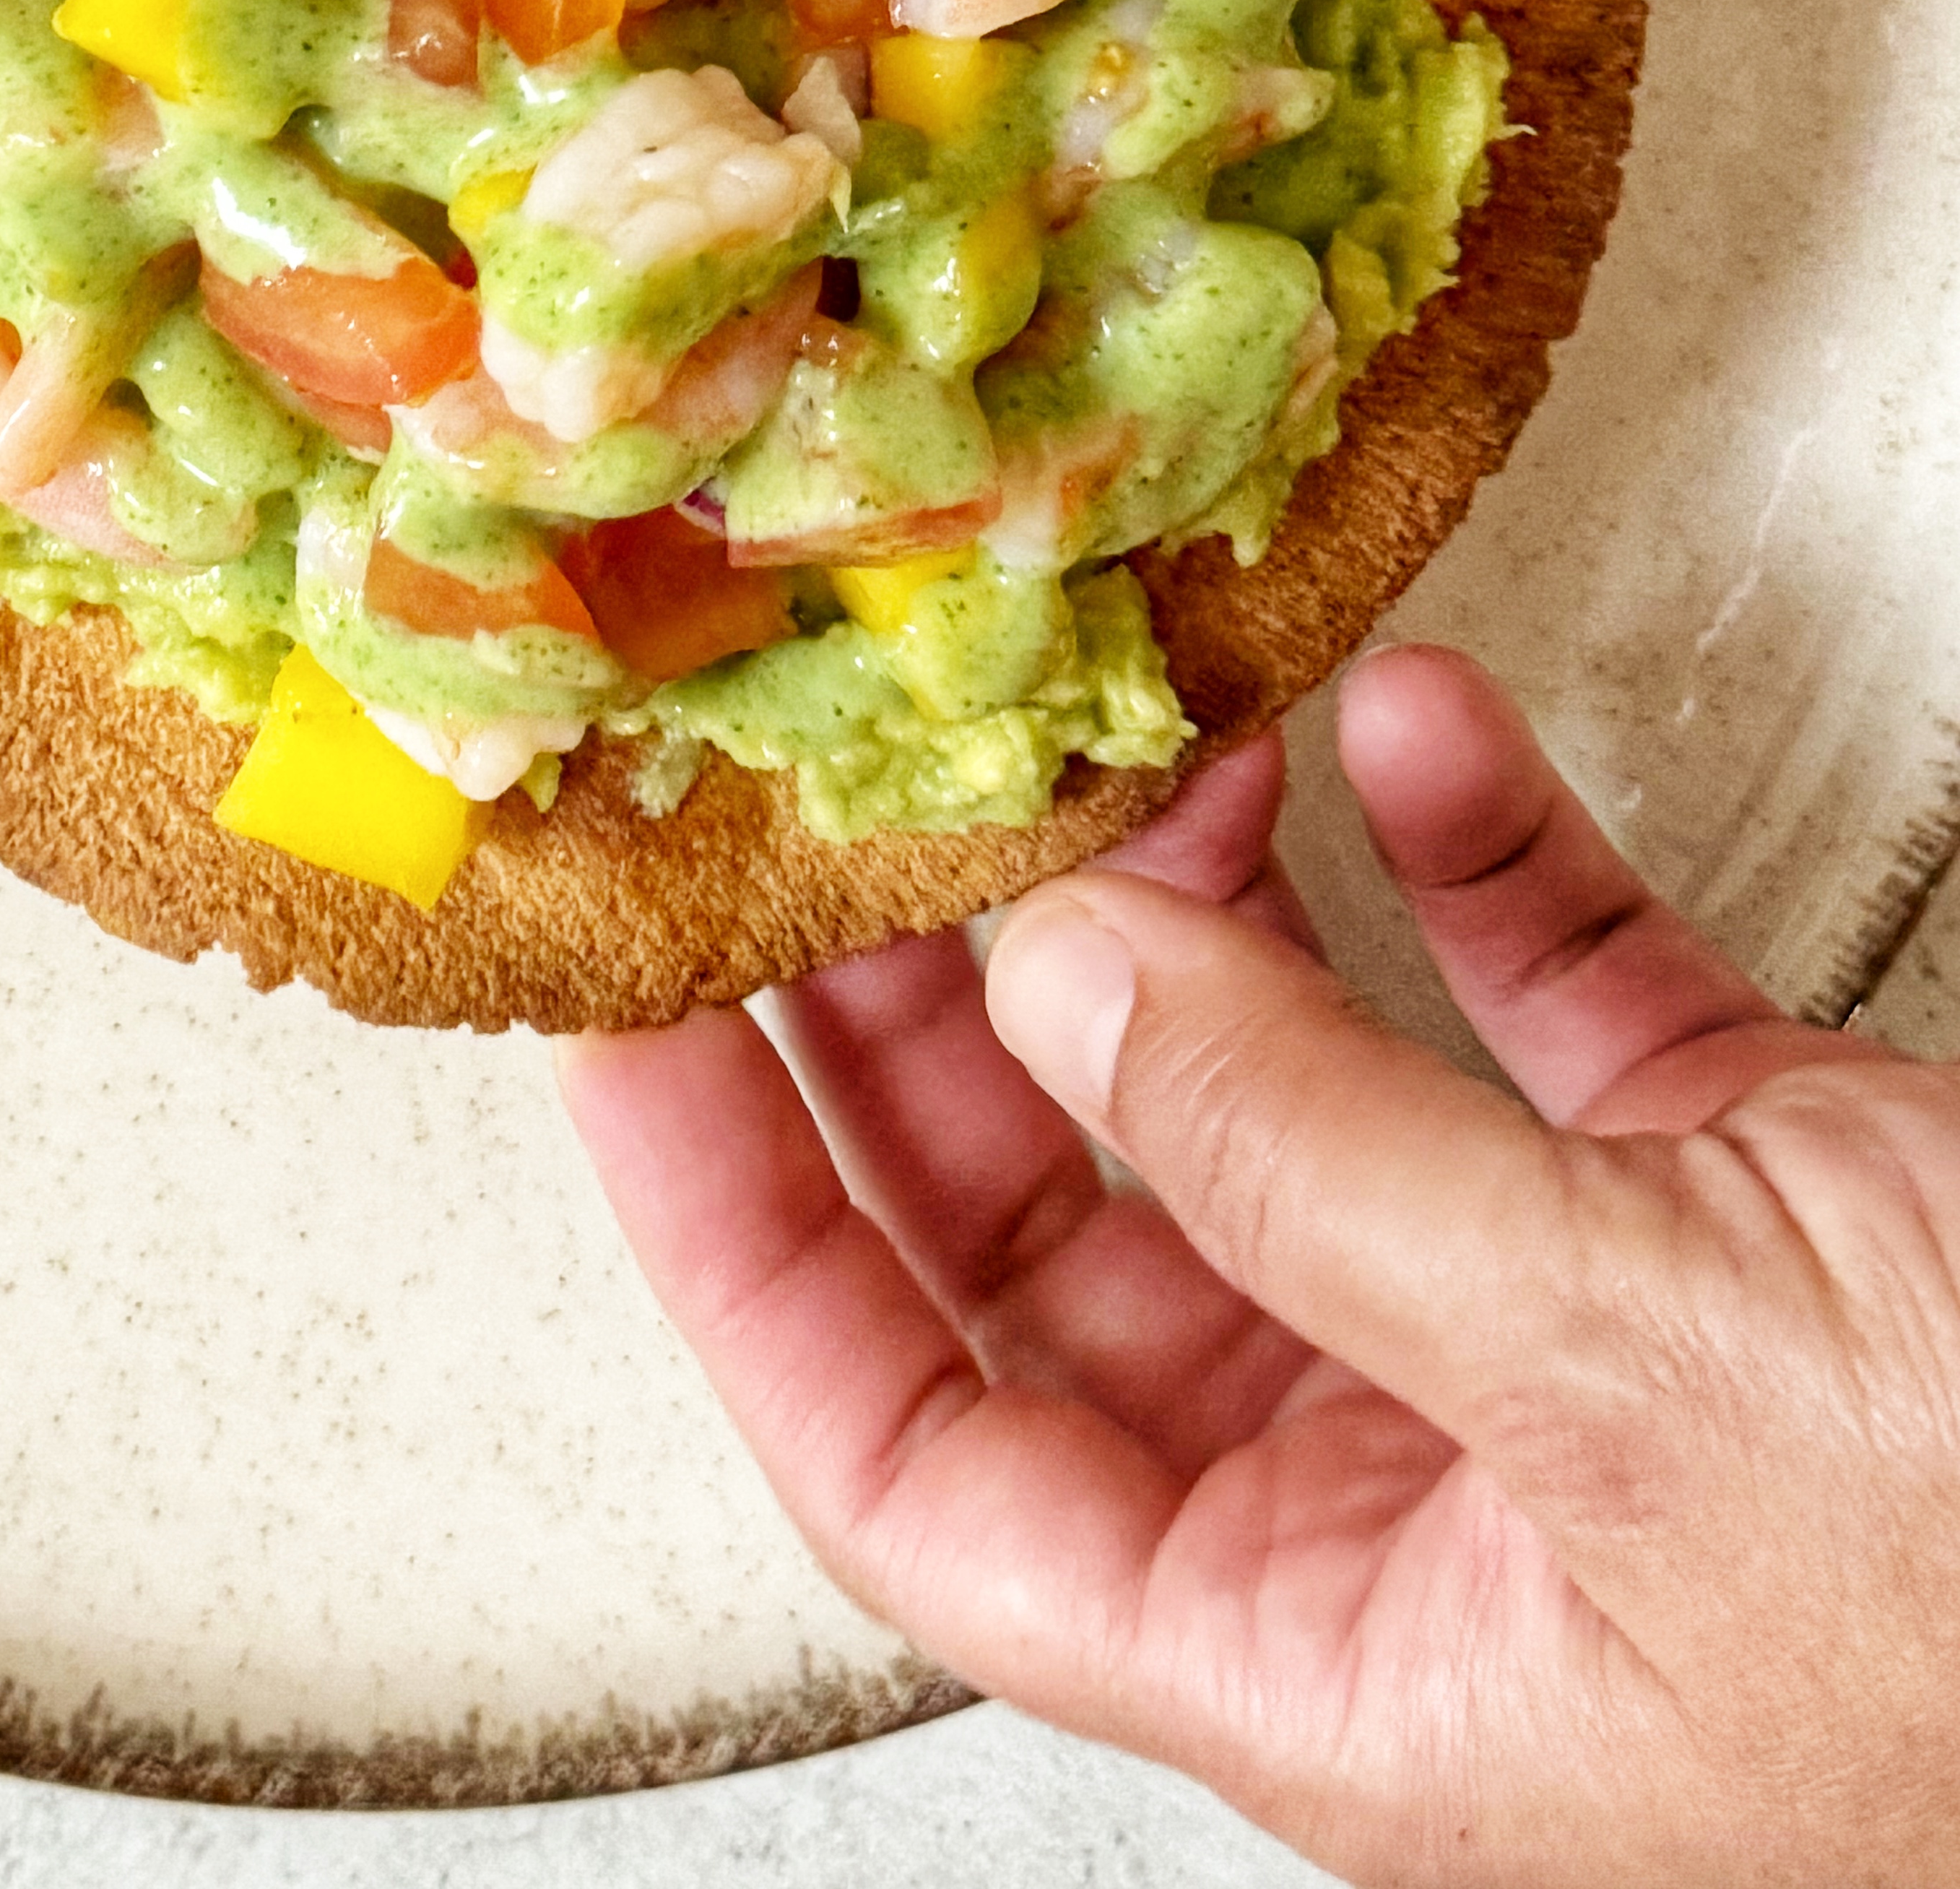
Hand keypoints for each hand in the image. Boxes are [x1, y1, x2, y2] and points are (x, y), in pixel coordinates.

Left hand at [562, 647, 1959, 1888]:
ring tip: (1135, 713)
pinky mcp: (1743, 1211)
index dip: (734, 1234)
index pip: (912, 1453)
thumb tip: (1062, 974)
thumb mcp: (1635, 1375)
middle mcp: (1428, 1505)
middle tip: (843, 788)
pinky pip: (1537, 1013)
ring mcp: (1585, 1348)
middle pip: (1070, 1240)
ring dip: (1207, 898)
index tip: (624, 1010)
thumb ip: (1305, 1170)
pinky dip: (1467, 857)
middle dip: (955, 1006)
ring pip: (1288, 1100)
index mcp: (1342, 1655)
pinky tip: (1409, 725)